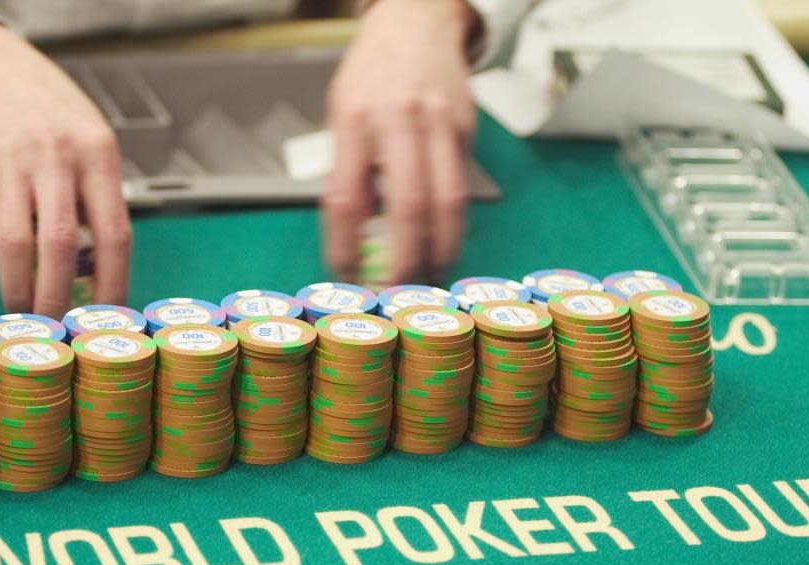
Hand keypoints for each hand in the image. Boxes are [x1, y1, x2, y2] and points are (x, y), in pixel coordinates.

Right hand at [0, 22, 131, 316]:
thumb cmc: (52, 115)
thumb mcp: (91, 142)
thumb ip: (99, 197)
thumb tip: (102, 265)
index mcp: (100, 156)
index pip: (115, 232)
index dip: (116, 281)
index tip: (114, 315)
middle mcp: (60, 160)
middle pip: (64, 244)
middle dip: (64, 295)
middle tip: (65, 331)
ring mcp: (16, 166)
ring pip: (22, 243)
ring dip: (26, 290)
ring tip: (32, 319)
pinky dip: (5, 267)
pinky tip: (13, 287)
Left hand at [323, 0, 476, 283]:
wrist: (418, 22)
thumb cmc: (373, 75)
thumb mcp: (342, 115)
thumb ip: (350, 172)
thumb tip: (358, 239)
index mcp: (356, 119)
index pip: (347, 198)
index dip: (345, 246)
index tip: (346, 277)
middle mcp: (400, 121)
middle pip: (408, 207)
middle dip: (405, 260)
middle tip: (398, 294)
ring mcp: (440, 125)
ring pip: (449, 203)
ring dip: (440, 252)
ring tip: (429, 280)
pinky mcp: (466, 130)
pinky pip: (461, 188)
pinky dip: (452, 225)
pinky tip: (442, 245)